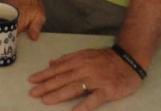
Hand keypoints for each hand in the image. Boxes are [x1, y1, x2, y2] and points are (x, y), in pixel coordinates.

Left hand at [28, 48, 142, 109]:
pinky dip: (83, 106)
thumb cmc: (105, 59)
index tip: (31, 80)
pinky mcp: (106, 91)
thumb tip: (51, 63)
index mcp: (79, 60)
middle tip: (32, 93)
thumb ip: (68, 59)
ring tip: (46, 100)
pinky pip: (93, 100)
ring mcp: (95, 80)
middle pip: (62, 79)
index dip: (44, 75)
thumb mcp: (85, 54)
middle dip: (46, 86)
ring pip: (73, 88)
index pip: (58, 69)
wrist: (128, 61)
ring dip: (58, 94)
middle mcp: (84, 69)